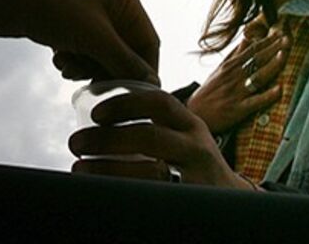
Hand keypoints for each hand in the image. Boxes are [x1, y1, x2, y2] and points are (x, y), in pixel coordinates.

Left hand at [0, 0, 159, 84]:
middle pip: (125, 52)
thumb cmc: (52, 6)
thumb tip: (152, 85)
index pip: (148, 42)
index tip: (138, 99)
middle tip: (95, 86)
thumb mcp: (95, 38)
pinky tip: (58, 58)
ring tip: (68, 66)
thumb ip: (125, 63)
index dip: (144, 72)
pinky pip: (82, 52)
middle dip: (107, 69)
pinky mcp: (68, 24)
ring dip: (86, 67)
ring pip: (101, 56)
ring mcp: (88, 14)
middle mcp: (110, 3)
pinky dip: (73, 61)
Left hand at [68, 89, 249, 187]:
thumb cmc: (192, 168)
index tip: (95, 114)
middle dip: (107, 139)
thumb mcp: (180, 141)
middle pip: (150, 137)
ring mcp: (198, 177)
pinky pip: (156, 197)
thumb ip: (150, 130)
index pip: (160, 103)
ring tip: (80, 170)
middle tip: (75, 143)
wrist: (233, 205)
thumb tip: (94, 128)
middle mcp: (196, 147)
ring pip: (151, 172)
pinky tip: (105, 194)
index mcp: (188, 125)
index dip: (126, 104)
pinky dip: (126, 194)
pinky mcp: (193, 202)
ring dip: (109, 170)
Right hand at [187, 26, 289, 133]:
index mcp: (230, 66)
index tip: (280, 32)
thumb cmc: (209, 91)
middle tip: (288, 38)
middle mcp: (234, 77)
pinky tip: (279, 90)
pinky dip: (267, 96)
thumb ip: (235, 55)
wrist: (194, 114)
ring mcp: (236, 93)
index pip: (252, 50)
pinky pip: (255, 102)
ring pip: (257, 77)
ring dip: (271, 66)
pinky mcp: (237, 110)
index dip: (267, 41)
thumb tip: (247, 38)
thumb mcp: (219, 70)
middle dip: (273, 49)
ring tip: (284, 55)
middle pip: (256, 60)